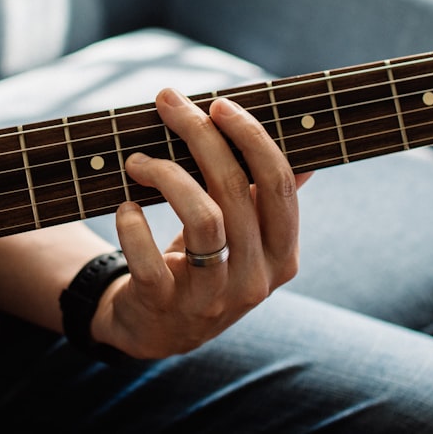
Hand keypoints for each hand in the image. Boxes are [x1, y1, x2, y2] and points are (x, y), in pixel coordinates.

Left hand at [90, 88, 310, 358]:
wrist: (156, 330)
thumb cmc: (202, 267)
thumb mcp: (243, 240)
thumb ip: (266, 200)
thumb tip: (307, 156)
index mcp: (282, 254)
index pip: (279, 183)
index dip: (251, 136)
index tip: (219, 103)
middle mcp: (255, 277)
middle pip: (236, 189)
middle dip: (200, 135)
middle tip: (168, 104)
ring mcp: (212, 296)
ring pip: (203, 218)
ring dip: (166, 174)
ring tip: (136, 160)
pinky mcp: (164, 305)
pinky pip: (150, 259)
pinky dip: (133, 225)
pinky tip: (125, 207)